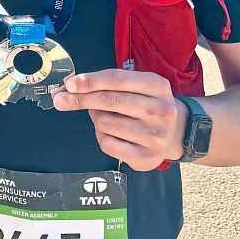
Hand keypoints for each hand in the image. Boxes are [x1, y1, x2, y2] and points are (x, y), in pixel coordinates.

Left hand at [52, 69, 186, 170]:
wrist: (178, 132)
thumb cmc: (148, 104)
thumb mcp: (138, 85)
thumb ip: (108, 83)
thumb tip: (70, 87)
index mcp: (157, 86)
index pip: (116, 80)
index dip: (90, 81)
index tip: (70, 84)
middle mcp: (161, 111)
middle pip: (109, 101)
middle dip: (80, 99)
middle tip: (61, 99)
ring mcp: (155, 136)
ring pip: (104, 123)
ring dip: (97, 118)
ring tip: (109, 117)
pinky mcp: (146, 158)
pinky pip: (107, 143)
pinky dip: (102, 136)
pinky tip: (114, 133)